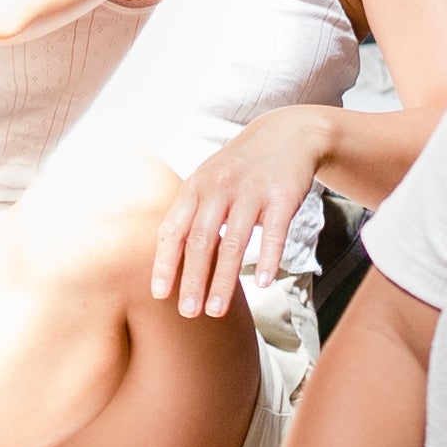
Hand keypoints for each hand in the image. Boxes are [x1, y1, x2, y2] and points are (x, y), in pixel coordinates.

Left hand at [154, 103, 334, 319]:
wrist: (287, 134)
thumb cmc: (240, 167)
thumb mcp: (208, 180)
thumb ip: (191, 213)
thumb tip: (170, 256)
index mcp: (195, 187)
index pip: (172, 229)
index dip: (164, 262)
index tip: (159, 294)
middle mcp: (219, 189)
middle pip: (200, 241)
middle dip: (192, 280)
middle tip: (188, 312)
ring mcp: (251, 192)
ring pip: (234, 243)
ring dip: (224, 280)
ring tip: (216, 310)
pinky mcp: (282, 196)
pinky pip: (274, 233)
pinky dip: (268, 259)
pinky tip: (263, 283)